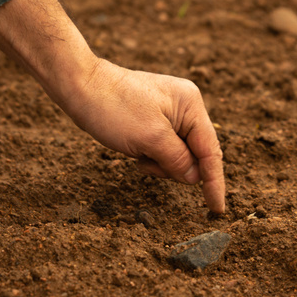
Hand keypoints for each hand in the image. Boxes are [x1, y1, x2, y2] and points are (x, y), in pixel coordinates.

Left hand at [64, 58, 225, 213]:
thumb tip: (195, 178)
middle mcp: (184, 107)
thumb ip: (178, 160)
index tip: (218, 209)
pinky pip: (161, 149)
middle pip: (194, 154)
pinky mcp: (152, 120)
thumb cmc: (113, 107)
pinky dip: (149, 157)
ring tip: (136, 152)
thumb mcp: (150, 138)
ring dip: (158, 163)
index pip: (210, 151)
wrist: (79, 86)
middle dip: (173, 167)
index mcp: (191, 105)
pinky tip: (132, 150)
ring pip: (176, 155)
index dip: (214, 182)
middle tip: (146, 160)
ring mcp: (168, 113)